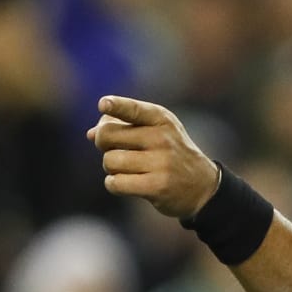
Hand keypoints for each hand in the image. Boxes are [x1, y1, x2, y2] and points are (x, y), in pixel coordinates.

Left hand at [86, 95, 219, 218]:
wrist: (202, 186)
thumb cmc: (169, 154)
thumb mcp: (155, 132)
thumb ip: (124, 126)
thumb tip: (90, 134)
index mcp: (161, 119)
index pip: (134, 109)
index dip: (116, 106)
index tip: (103, 104)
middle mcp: (162, 138)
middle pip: (108, 135)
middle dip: (103, 143)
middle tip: (112, 149)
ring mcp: (161, 163)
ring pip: (110, 161)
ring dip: (110, 167)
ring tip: (125, 169)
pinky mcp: (157, 186)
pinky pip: (116, 183)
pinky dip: (113, 184)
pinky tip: (124, 183)